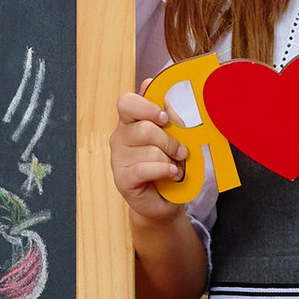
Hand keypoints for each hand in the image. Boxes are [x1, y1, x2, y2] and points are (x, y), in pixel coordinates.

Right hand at [111, 89, 189, 227]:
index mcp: (131, 121)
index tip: (164, 118)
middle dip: (169, 141)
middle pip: (144, 129)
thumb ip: (171, 118)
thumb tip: (168, 99)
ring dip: (169, 160)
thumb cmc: (168, 164)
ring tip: (175, 166)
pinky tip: (171, 173)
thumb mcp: (174, 138)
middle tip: (180, 151)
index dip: (146, 107)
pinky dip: (163, 170)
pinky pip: (144, 169)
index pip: (127, 103)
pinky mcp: (121, 178)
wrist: (165, 199)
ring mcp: (118, 158)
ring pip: (149, 151)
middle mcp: (120, 137)